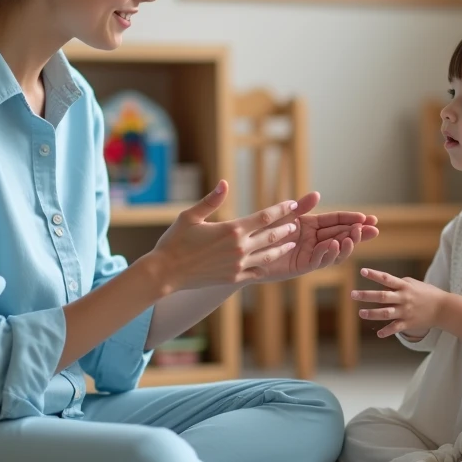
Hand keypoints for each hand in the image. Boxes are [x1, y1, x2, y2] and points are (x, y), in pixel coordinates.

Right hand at [150, 181, 299, 291]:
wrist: (165, 273)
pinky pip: (255, 271)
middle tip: (296, 224)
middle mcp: (239, 248)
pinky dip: (264, 266)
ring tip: (290, 243)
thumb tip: (225, 183)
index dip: (281, 210)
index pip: (264, 217)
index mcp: (232, 229)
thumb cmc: (175, 241)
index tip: (293, 204)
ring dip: (281, 248)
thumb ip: (211, 200)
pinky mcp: (232, 278)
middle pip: (271, 235)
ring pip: (267, 255)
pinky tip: (269, 264)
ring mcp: (237, 265)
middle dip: (285, 228)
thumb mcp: (190, 216)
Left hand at [255, 192, 379, 281]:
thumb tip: (317, 194)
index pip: (337, 220)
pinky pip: (319, 260)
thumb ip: (301, 207)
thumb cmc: (262, 231)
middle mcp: (314, 239)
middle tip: (373, 229)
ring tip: (355, 236)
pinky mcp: (303, 266)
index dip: (353, 219)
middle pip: (341, 235)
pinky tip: (336, 245)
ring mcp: (310, 253)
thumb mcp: (284, 215)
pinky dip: (328, 254)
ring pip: (335, 250)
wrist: (246, 251)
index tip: (369, 218)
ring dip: (347, 244)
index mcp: (312, 225)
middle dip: (358, 232)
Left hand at [354, 268, 453, 338]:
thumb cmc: (426, 293)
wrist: (443, 308)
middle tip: (353, 294)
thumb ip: (397, 283)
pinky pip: (395, 328)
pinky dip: (387, 331)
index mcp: (404, 286)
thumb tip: (383, 283)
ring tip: (361, 313)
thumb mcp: (413, 283)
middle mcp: (403, 298)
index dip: (374, 275)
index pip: (387, 279)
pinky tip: (378, 334)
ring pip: (386, 313)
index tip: (362, 271)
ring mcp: (405, 311)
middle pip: (382, 297)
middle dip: (366, 296)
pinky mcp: (409, 323)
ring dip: (372, 314)